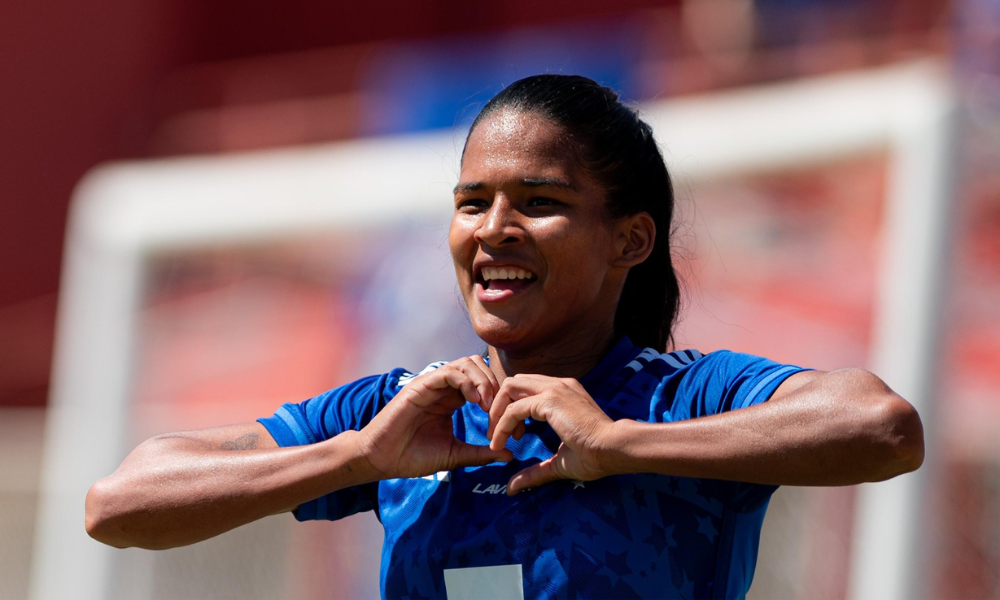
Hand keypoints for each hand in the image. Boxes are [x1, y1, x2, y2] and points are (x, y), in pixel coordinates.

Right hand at [359, 355, 511, 479]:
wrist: (382, 459)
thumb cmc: (413, 456)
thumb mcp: (454, 455)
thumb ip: (480, 453)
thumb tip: (509, 455)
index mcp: (452, 400)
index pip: (482, 382)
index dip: (498, 396)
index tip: (508, 420)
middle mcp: (444, 388)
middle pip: (477, 367)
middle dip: (494, 384)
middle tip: (499, 409)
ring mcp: (432, 385)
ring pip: (465, 364)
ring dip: (482, 381)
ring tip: (487, 404)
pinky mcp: (420, 386)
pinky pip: (448, 372)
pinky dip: (466, 382)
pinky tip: (474, 400)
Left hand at [487, 374, 613, 494]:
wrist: (614, 449)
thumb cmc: (595, 455)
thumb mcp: (558, 461)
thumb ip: (534, 471)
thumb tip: (511, 487)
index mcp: (562, 392)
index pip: (526, 387)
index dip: (512, 408)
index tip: (514, 435)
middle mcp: (558, 385)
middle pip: (514, 383)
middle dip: (499, 406)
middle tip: (497, 434)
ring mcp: (554, 389)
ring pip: (510, 388)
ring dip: (497, 412)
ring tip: (497, 438)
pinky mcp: (551, 400)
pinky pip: (515, 408)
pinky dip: (503, 424)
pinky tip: (502, 442)